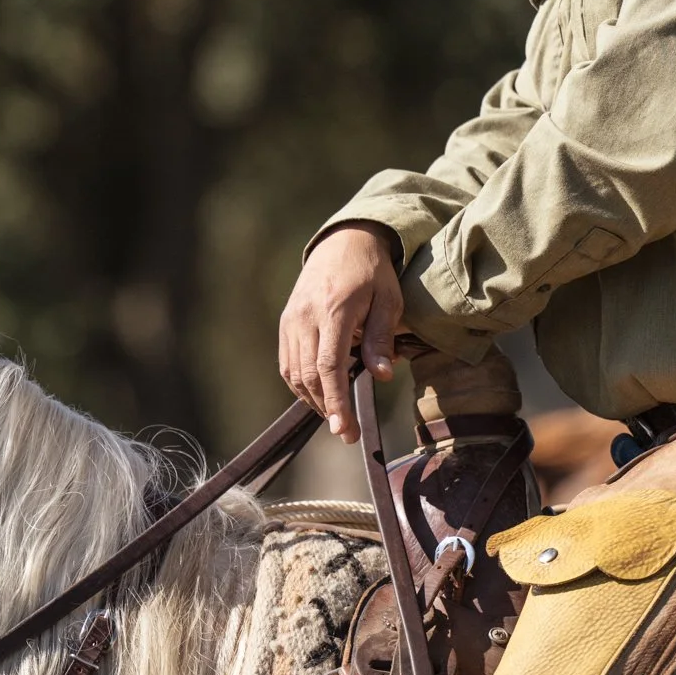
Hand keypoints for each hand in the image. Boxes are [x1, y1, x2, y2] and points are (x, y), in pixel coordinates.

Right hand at [279, 224, 404, 443]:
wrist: (343, 241)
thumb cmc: (372, 272)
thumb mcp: (389, 299)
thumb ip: (382, 337)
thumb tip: (382, 375)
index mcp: (334, 309)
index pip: (329, 365)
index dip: (336, 401)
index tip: (345, 429)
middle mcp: (306, 316)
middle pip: (308, 374)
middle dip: (326, 408)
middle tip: (346, 433)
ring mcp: (291, 319)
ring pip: (294, 372)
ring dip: (312, 399)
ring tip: (335, 416)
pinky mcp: (286, 321)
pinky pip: (287, 361)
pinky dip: (300, 383)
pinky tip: (318, 394)